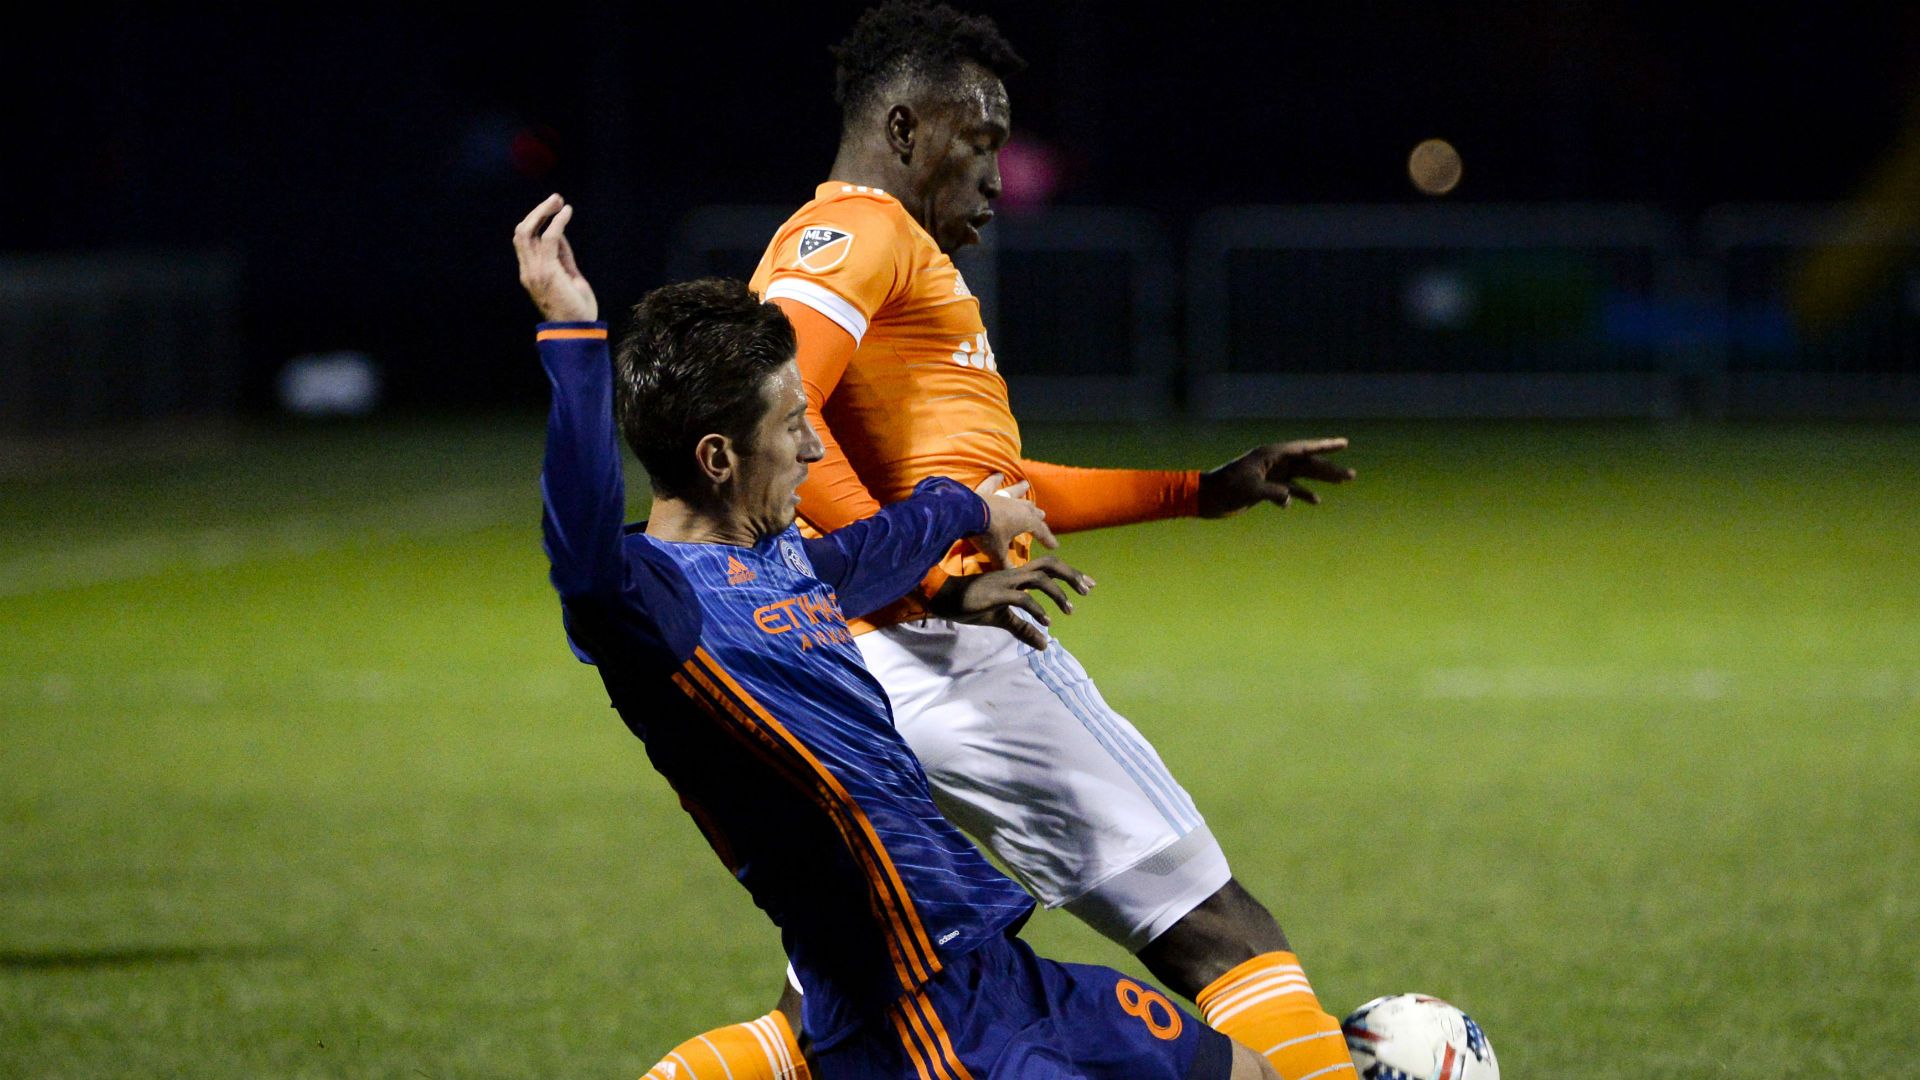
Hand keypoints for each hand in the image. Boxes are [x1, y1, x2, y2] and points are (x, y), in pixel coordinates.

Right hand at [513, 194, 597, 322]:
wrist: (578, 332)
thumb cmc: (576, 310)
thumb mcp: (569, 278)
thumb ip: (563, 257)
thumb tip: (561, 234)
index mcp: (530, 273)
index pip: (525, 241)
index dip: (536, 222)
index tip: (553, 210)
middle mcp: (528, 271)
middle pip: (521, 232)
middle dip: (536, 213)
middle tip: (555, 199)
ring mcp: (535, 271)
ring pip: (529, 232)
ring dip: (544, 212)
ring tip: (559, 201)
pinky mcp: (548, 271)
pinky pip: (549, 239)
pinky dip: (557, 222)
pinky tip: (566, 212)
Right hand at [926, 556, 1094, 649]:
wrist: (944, 598)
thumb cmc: (973, 603)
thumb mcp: (1002, 619)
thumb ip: (1024, 629)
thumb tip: (1044, 645)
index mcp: (1017, 576)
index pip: (1048, 567)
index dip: (1070, 573)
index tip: (1087, 585)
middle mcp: (1015, 574)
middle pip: (1049, 565)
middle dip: (1071, 575)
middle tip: (1088, 589)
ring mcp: (1006, 582)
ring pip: (1039, 578)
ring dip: (1057, 593)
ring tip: (1069, 610)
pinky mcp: (997, 594)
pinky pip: (1022, 598)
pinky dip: (1037, 609)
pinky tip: (1046, 622)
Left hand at [969, 472, 1058, 568]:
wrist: (967, 515)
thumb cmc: (987, 535)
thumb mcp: (997, 553)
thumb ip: (1005, 565)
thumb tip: (1011, 578)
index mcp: (1025, 521)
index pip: (1041, 531)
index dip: (1048, 539)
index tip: (1055, 546)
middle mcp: (1017, 506)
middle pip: (1031, 510)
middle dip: (1037, 514)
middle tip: (1043, 515)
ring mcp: (1002, 497)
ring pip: (1015, 494)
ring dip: (1021, 491)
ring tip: (1026, 486)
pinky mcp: (986, 492)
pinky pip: (992, 484)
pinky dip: (994, 479)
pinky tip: (998, 474)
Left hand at [1196, 438, 1354, 517]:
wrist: (1206, 498)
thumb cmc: (1225, 489)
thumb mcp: (1249, 490)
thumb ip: (1271, 493)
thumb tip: (1288, 499)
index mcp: (1271, 455)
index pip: (1303, 449)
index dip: (1325, 446)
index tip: (1344, 443)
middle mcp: (1274, 462)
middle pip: (1308, 463)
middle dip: (1330, 468)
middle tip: (1351, 475)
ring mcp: (1271, 474)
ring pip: (1302, 475)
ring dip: (1321, 480)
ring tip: (1343, 482)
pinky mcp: (1266, 487)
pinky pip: (1290, 489)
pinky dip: (1301, 494)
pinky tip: (1316, 501)